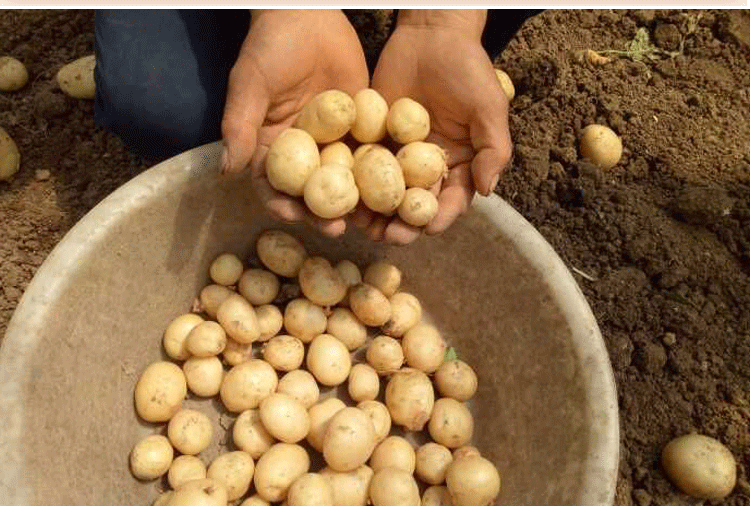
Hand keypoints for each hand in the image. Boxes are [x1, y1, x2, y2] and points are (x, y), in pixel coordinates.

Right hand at [221, 9, 368, 237]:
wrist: (309, 13)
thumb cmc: (270, 47)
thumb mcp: (249, 84)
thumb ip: (239, 125)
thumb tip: (226, 170)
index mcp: (273, 148)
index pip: (273, 186)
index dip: (281, 205)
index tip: (293, 215)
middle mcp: (304, 153)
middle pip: (313, 192)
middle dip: (323, 213)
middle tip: (339, 228)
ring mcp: (334, 143)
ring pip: (345, 181)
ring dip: (356, 202)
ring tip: (369, 218)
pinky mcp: (362, 129)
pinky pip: (371, 155)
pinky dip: (382, 173)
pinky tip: (395, 187)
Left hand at [360, 9, 512, 243]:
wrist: (430, 35)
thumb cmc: (468, 69)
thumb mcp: (489, 107)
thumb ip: (492, 148)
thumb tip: (487, 191)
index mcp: (457, 166)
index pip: (450, 201)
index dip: (439, 218)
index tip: (427, 229)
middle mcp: (425, 168)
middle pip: (413, 206)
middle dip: (401, 225)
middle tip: (387, 236)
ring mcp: (396, 156)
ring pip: (383, 194)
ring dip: (373, 213)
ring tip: (360, 225)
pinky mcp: (371, 141)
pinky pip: (360, 166)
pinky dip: (351, 184)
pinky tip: (341, 194)